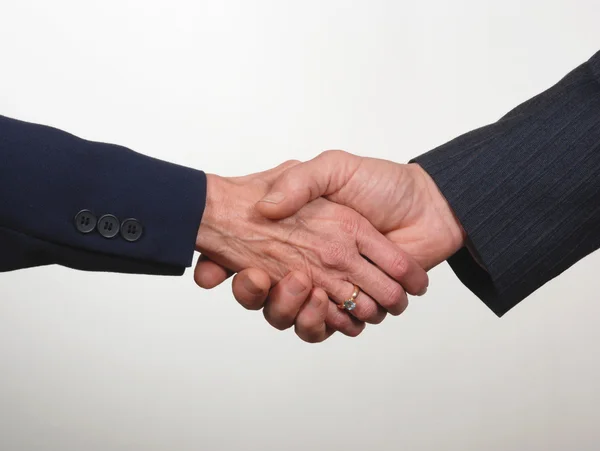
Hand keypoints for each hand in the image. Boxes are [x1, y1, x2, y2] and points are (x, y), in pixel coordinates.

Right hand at [195, 161, 428, 335]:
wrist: (429, 205)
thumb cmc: (381, 183)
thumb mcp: (333, 168)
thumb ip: (299, 181)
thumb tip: (265, 208)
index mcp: (299, 238)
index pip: (257, 267)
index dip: (245, 280)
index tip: (251, 273)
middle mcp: (312, 266)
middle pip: (275, 302)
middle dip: (274, 300)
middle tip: (293, 279)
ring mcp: (336, 287)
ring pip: (303, 319)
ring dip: (305, 313)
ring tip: (316, 291)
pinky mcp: (361, 304)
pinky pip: (338, 327)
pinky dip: (337, 323)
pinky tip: (342, 305)